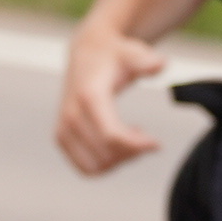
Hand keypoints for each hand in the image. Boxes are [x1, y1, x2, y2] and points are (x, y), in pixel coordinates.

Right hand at [56, 23, 167, 174]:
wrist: (87, 53)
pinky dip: (105, 164)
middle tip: (147, 139)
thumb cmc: (114, 55)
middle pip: (106, 155)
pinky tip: (117, 144)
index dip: (137, 146)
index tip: (157, 143)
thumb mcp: (133, 52)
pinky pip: (86, 167)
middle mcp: (71, 115)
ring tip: (132, 139)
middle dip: (132, 152)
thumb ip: (147, 60)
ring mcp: (63, 128)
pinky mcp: (61, 138)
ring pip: (96, 167)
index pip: (112, 136)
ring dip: (119, 160)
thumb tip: (161, 63)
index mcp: (89, 97)